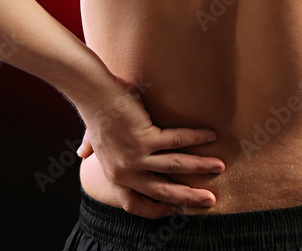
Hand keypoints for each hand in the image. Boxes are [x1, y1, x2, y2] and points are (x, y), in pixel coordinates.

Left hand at [74, 77, 224, 217]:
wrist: (93, 93)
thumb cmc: (95, 110)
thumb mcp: (92, 138)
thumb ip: (91, 148)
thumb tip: (82, 152)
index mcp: (114, 175)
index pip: (133, 203)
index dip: (154, 209)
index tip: (172, 209)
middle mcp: (125, 171)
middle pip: (162, 191)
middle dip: (188, 198)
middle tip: (209, 200)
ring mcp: (135, 157)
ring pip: (175, 167)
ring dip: (201, 167)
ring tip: (219, 166)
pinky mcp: (144, 138)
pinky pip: (177, 141)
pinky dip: (196, 138)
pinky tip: (211, 135)